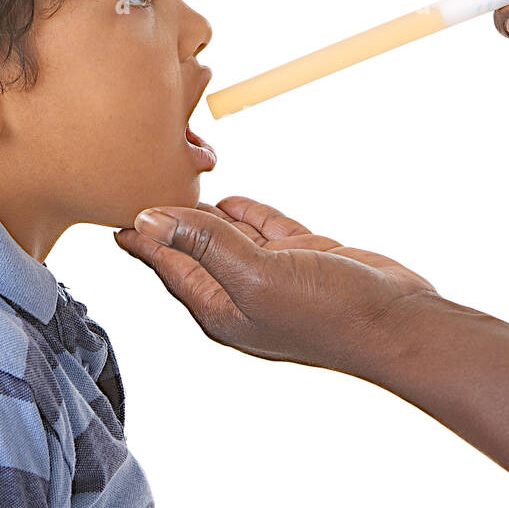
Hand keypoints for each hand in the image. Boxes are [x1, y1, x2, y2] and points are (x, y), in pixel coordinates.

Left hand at [113, 196, 438, 372]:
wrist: (396, 323)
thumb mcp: (255, 274)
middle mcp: (241, 294)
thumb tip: (148, 218)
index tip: (112, 211)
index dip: (141, 238)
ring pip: (228, 237)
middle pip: (192, 251)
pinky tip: (230, 198)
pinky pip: (265, 231)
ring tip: (175, 186)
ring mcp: (274, 277)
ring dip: (205, 214)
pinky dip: (247, 214)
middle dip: (167, 222)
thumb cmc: (327, 312)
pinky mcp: (305, 259)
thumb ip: (203, 243)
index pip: (167, 266)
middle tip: (138, 185)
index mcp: (219, 307)